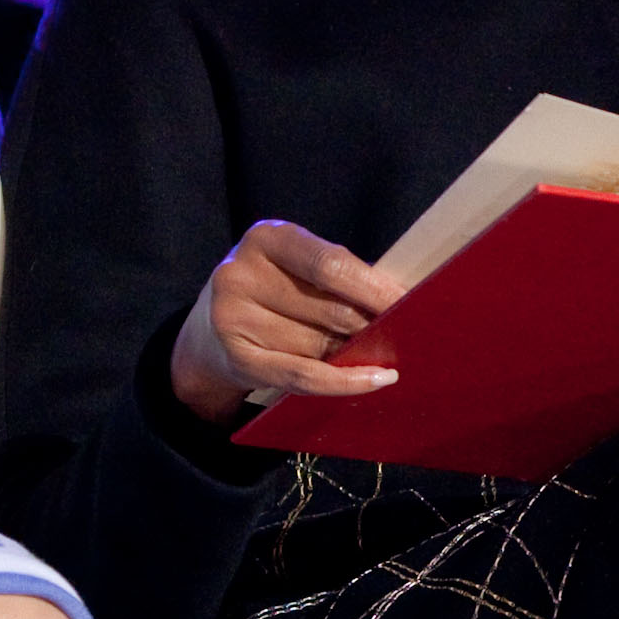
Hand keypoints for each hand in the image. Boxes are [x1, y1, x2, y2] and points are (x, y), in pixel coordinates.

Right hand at [167, 221, 404, 425]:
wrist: (208, 334)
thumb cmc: (272, 292)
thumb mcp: (296, 267)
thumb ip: (339, 276)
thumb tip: (401, 303)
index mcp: (266, 238)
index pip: (330, 263)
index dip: (375, 288)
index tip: (410, 304)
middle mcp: (241, 273)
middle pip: (330, 308)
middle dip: (371, 324)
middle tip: (400, 334)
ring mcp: (233, 318)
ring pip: (320, 345)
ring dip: (354, 352)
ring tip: (368, 350)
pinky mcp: (237, 359)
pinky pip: (304, 376)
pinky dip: (346, 381)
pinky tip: (376, 379)